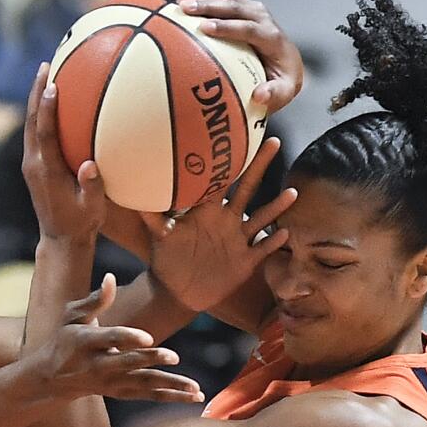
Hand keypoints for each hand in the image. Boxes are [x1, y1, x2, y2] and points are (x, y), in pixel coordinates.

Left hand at [21, 62, 105, 241]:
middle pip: (32, 121)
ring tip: (46, 74)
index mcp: (47, 171)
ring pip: (30, 125)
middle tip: (46, 65)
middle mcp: (34, 164)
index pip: (45, 134)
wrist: (60, 239)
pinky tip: (52, 101)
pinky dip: (41, 114)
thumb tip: (90, 166)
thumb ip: (91, 187)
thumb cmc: (81, 224)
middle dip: (37, 92)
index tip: (53, 86)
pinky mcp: (33, 166)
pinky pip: (35, 134)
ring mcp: (31, 165)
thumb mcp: (92, 209)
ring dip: (37, 99)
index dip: (48, 109)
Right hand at [28, 274, 202, 402]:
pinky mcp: (120, 392)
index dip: (128, 338)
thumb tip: (110, 277)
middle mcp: (98, 365)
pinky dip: (171, 397)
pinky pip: (148, 395)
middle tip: (175, 357)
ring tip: (195, 388)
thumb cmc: (65, 337)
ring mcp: (110, 382)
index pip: (110, 339)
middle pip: (128, 363)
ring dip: (170, 386)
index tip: (148, 338)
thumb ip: (95, 300)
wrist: (52, 376)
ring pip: (143, 384)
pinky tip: (194, 397)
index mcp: (85, 341)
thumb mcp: (72, 315)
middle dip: (151, 361)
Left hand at [144, 137, 294, 310]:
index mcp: (206, 210)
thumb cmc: (168, 261)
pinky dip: (273, 243)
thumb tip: (134, 195)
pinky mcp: (245, 261)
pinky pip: (263, 250)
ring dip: (276, 207)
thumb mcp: (159, 237)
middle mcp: (226, 220)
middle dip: (259, 166)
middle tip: (274, 142)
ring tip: (292, 193)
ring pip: (261, 218)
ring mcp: (238, 239)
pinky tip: (285, 233)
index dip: (228, 159)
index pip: (220, 179)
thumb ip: (152, 216)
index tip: (237, 134)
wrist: (179, 292)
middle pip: (247, 188)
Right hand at [168, 0, 303, 112]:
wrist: (287, 60)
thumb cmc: (280, 81)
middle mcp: (261, 16)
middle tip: (184, 7)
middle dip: (208, 6)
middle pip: (233, 7)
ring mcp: (249, 8)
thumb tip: (259, 96)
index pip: (249, 29)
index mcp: (271, 37)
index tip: (205, 28)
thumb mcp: (283, 92)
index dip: (228, 27)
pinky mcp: (239, 4)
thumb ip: (274, 94)